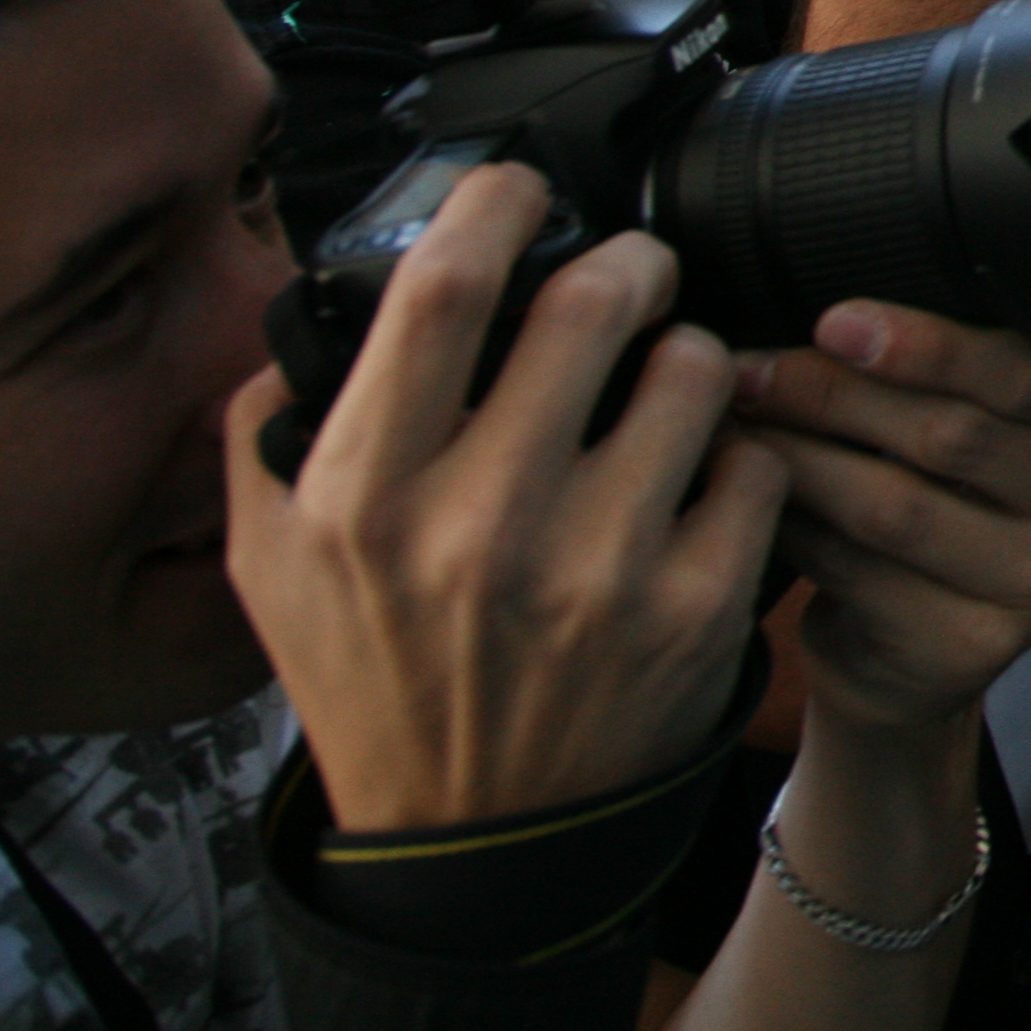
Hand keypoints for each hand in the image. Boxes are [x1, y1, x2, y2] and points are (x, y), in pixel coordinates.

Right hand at [224, 166, 785, 834]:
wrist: (477, 840)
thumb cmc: (379, 681)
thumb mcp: (273, 561)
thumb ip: (275, 425)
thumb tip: (321, 304)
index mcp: (365, 497)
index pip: (442, 288)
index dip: (497, 203)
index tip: (522, 191)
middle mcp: (479, 526)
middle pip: (594, 300)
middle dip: (627, 265)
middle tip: (630, 278)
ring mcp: (598, 569)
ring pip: (696, 368)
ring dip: (689, 355)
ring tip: (667, 383)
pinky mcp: (696, 609)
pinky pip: (757, 462)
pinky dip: (740, 454)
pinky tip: (702, 479)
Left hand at [729, 302, 1030, 742]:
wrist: (922, 639)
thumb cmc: (945, 495)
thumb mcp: (979, 411)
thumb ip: (950, 362)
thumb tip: (839, 313)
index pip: (1028, 370)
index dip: (927, 345)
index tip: (833, 320)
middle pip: (956, 434)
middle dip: (835, 393)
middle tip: (749, 369)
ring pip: (898, 505)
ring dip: (799, 457)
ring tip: (738, 424)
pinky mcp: (978, 646)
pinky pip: (865, 573)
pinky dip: (796, 528)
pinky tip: (756, 500)